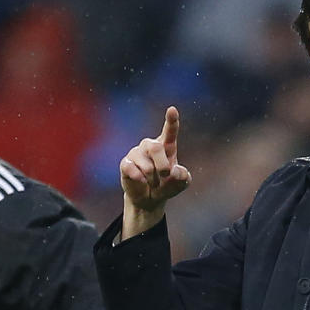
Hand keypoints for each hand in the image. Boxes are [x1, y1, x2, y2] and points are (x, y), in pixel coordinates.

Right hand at [120, 107, 190, 236]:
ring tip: (153, 183)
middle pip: (156, 147)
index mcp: (166, 146)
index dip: (171, 120)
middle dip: (163, 166)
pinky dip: (141, 181)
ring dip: (153, 179)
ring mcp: (136, 153)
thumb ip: (183, 176)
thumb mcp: (181, 183)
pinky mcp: (125, 164)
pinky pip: (132, 170)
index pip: (170, 131)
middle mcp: (150, 145)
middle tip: (165, 175)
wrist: (149, 200)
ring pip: (146, 165)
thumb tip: (174, 171)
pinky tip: (142, 183)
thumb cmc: (167, 186)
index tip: (172, 110)